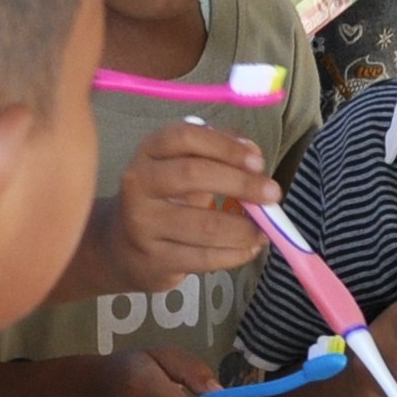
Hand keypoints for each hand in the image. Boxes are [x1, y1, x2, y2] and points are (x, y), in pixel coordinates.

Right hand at [109, 123, 280, 289]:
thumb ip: (218, 152)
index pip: (185, 137)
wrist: (123, 246)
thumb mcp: (183, 165)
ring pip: (203, 226)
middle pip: (193, 175)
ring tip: (265, 230)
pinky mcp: (154, 259)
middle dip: (241, 184)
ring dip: (244, 229)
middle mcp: (139, 183)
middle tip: (273, 194)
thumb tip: (254, 155)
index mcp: (150, 151)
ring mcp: (143, 224)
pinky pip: (204, 258)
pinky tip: (249, 249)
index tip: (257, 161)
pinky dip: (235, 254)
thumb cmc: (166, 197)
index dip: (225, 146)